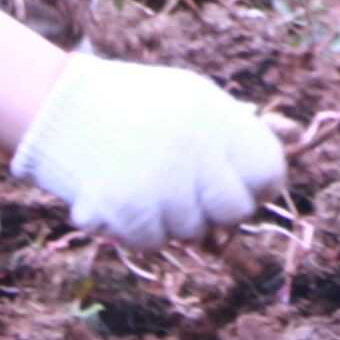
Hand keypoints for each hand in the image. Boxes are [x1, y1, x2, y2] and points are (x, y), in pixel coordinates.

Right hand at [10, 47, 287, 241]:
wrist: (60, 108)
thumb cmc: (134, 103)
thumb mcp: (190, 97)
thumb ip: (229, 126)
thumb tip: (278, 154)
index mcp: (213, 118)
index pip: (266, 170)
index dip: (261, 185)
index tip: (248, 189)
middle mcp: (193, 152)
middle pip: (233, 210)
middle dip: (219, 210)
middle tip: (194, 196)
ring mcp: (159, 183)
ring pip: (192, 232)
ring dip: (174, 218)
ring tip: (149, 187)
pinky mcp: (126, 209)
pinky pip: (153, 242)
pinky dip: (141, 230)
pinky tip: (127, 201)